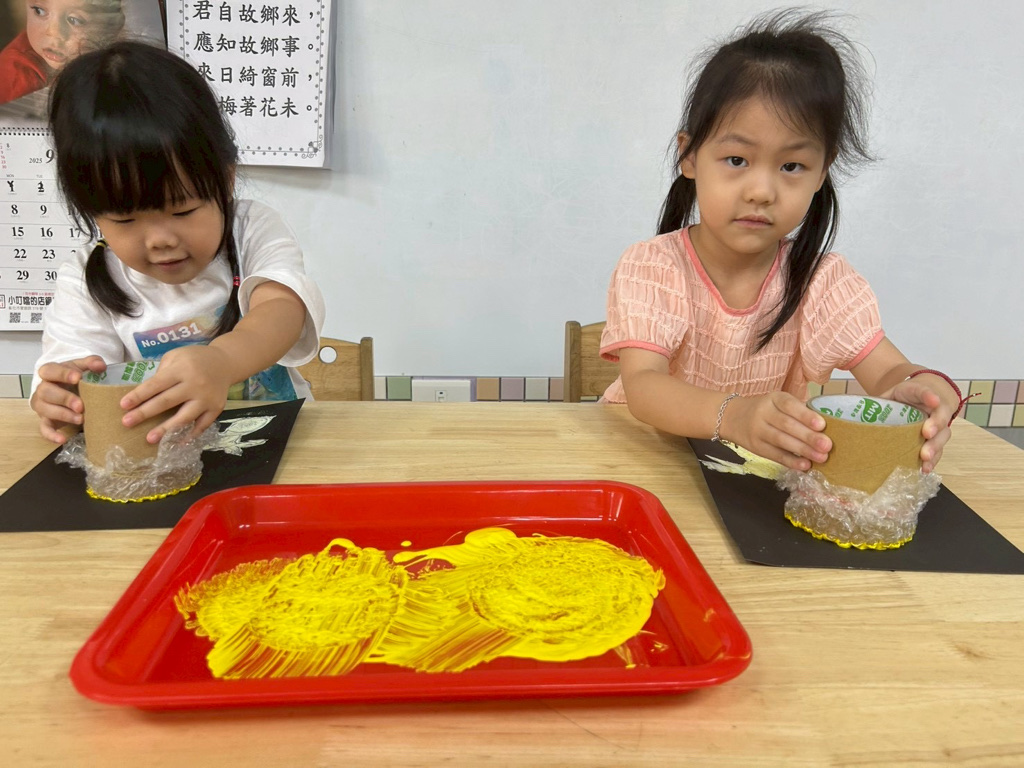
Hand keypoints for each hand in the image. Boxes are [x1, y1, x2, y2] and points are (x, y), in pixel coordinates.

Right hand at [30, 356, 107, 443]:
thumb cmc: (75, 377)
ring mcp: (42, 405)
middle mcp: (42, 388)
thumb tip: (101, 366)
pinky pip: (44, 429)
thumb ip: (91, 362)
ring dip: (63, 415)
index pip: (50, 371)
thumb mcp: (82, 366)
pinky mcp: (45, 420)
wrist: (69, 389)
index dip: (62, 374)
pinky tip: (62, 440)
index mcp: (50, 372)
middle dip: (64, 398)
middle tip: (81, 405)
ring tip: (81, 419)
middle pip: (46, 392)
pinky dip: (51, 435)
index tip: (78, 378)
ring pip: (45, 410)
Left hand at [119, 346, 234, 442]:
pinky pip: (202, 425)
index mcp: (182, 369)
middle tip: (127, 423)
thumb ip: (162, 373)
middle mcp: (195, 384)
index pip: (156, 384)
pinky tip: (177, 443)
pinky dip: (190, 435)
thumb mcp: (175, 356)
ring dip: (166, 429)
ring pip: (184, 417)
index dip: (139, 396)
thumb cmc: (194, 358)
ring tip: (150, 439)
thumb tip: (146, 395)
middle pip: (167, 401)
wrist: (225, 362)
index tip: (123, 406)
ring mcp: (207, 398)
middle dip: (145, 413)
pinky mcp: (216, 408)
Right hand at [720, 391, 831, 470]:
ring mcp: (757, 431)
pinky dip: (791, 461)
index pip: (789, 406)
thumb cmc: (765, 410)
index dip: (805, 415)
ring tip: (821, 457)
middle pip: (787, 425)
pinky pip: (775, 455)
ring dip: (803, 450)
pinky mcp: (755, 447)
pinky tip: (805, 465)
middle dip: (808, 436)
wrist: (732, 417)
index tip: (822, 425)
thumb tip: (824, 430)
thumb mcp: (777, 403)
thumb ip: (797, 412)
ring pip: (781, 441)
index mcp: (773, 399)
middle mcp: (763, 413)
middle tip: (827, 446)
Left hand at [881, 379, 953, 472]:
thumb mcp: (892, 394)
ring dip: (935, 446)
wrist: (925, 397)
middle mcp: (935, 408)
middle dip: (935, 425)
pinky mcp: (938, 438)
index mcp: (920, 393)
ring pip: (943, 434)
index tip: (933, 401)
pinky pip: (939, 449)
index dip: (929, 396)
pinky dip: (934, 459)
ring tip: (925, 457)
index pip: (924, 392)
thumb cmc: (906, 396)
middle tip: (927, 434)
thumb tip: (855, 414)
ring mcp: (939, 423)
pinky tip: (925, 468)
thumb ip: (879, 402)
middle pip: (939, 416)